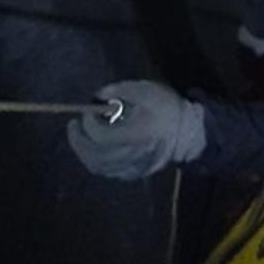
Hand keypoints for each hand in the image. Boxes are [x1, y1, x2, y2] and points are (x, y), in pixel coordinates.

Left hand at [66, 80, 205, 179]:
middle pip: (95, 157)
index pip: (103, 138)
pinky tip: (95, 147)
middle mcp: (133, 156)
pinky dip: (95, 159)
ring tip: (81, 136)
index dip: (90, 125)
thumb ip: (121, 90)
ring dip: (84, 152)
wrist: (189, 133)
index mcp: (137, 136)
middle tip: (74, 126)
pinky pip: (108, 171)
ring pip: (99, 167)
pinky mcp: (134, 174)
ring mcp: (133, 168)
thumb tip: (98, 95)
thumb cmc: (167, 109)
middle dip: (79, 141)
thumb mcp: (146, 91)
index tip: (87, 111)